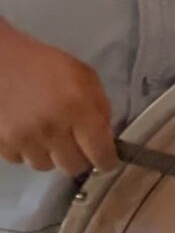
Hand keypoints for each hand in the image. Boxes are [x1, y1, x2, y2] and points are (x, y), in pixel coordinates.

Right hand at [0, 23, 115, 173]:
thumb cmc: (43, 65)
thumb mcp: (84, 76)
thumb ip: (100, 107)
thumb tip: (105, 136)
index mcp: (77, 110)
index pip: (100, 153)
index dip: (107, 161)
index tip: (106, 160)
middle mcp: (51, 129)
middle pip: (73, 167)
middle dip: (79, 158)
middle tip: (76, 145)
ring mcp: (23, 139)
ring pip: (45, 166)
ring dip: (50, 155)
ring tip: (47, 134)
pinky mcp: (1, 143)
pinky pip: (20, 160)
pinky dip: (25, 151)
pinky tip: (26, 132)